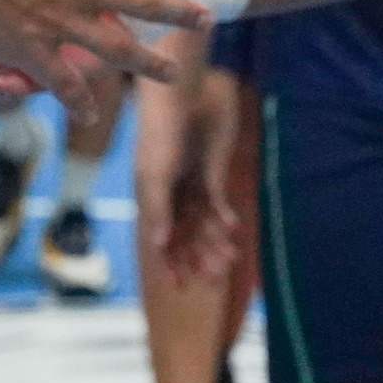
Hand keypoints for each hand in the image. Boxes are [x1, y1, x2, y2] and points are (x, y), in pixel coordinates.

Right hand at [0, 0, 214, 117]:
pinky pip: (62, 82)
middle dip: (180, 14)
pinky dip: (76, 100)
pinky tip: (88, 116)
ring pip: (116, 50)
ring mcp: (61, 22)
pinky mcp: (31, 50)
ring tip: (172, 75)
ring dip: (147, 64)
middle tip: (206, 23)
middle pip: (147, 3)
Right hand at [135, 62, 247, 284]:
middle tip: (215, 280)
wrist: (180, 95)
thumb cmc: (159, 133)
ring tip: (231, 260)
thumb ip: (157, 209)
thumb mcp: (154, 174)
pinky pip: (217, 202)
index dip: (167, 263)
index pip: (159, 239)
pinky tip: (232, 228)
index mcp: (150, 199)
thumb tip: (158, 246)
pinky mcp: (210, 171)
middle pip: (184, 236)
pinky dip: (224, 217)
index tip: (178, 288)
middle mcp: (169, 195)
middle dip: (198, 258)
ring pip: (203, 224)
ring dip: (215, 243)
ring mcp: (190, 184)